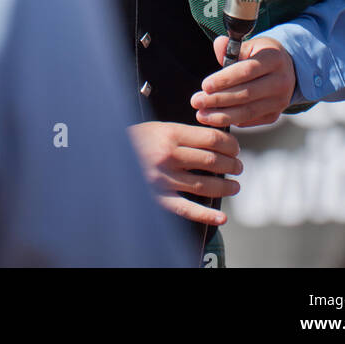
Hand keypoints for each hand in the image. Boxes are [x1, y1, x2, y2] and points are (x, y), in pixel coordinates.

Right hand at [127, 117, 241, 225]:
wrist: (106, 155)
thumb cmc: (134, 140)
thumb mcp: (158, 127)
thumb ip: (183, 134)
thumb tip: (213, 141)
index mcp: (170, 133)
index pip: (211, 138)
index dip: (229, 145)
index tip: (235, 148)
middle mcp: (168, 156)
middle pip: (211, 161)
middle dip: (231, 165)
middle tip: (238, 166)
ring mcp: (164, 179)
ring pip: (204, 184)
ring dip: (225, 186)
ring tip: (234, 186)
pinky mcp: (158, 197)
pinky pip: (186, 207)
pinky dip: (205, 214)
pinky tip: (220, 216)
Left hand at [191, 36, 296, 127]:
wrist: (286, 69)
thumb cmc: (261, 55)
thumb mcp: (250, 45)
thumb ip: (232, 48)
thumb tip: (218, 44)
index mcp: (274, 59)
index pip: (247, 71)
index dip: (225, 79)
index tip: (205, 86)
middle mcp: (281, 81)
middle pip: (246, 94)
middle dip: (218, 99)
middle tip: (196, 101)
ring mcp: (280, 101)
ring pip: (247, 111)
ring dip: (222, 115)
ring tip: (201, 114)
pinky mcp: (274, 115)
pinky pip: (250, 120)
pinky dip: (232, 120)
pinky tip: (215, 118)